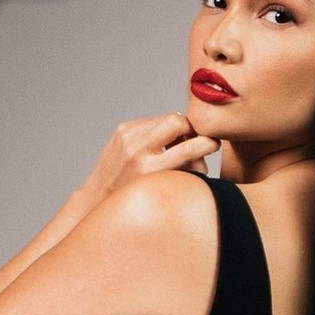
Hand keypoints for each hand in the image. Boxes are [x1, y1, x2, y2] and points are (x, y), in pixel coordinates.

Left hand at [81, 112, 219, 203]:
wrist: (100, 194)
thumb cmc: (137, 196)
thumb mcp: (164, 189)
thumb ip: (188, 169)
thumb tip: (208, 147)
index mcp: (150, 170)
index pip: (187, 149)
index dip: (208, 143)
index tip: (214, 145)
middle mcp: (137, 150)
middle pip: (178, 121)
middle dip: (191, 129)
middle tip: (193, 141)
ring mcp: (128, 136)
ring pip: (166, 118)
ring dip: (176, 130)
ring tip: (173, 147)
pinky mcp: (123, 128)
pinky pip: (153, 121)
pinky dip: (160, 130)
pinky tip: (157, 145)